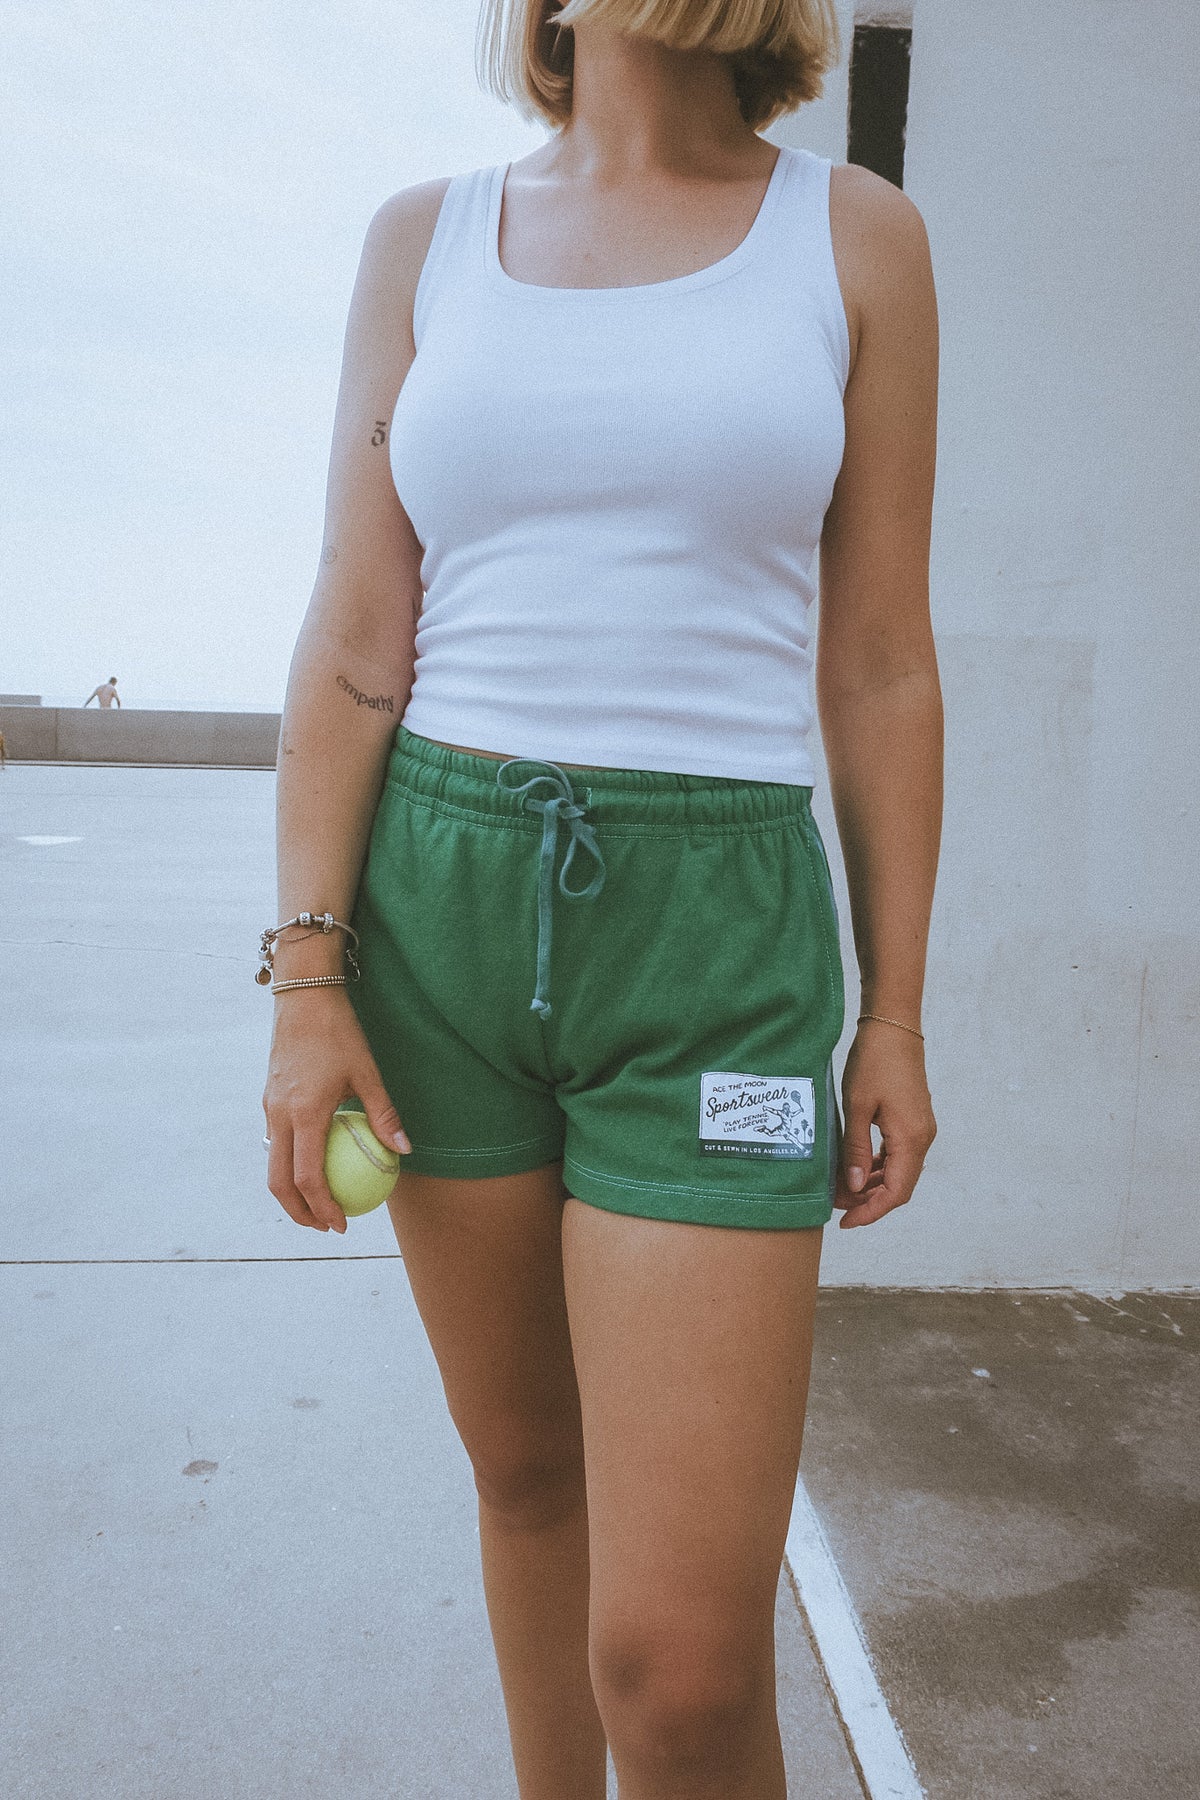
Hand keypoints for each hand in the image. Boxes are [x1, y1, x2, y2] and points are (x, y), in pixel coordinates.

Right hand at [262, 989, 410, 1234]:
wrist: (303, 997)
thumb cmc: (340, 1032)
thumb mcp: (368, 1072)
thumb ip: (384, 1115)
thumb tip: (405, 1151)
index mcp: (303, 1113)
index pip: (307, 1178)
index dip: (322, 1208)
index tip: (341, 1225)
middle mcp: (279, 1115)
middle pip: (278, 1182)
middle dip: (299, 1213)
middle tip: (325, 1227)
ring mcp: (269, 1108)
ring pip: (272, 1163)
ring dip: (291, 1191)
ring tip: (319, 1204)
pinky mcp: (268, 1099)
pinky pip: (275, 1142)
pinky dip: (290, 1163)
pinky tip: (314, 1163)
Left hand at [834, 1022, 935, 1228]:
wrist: (893, 1028)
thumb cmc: (873, 1062)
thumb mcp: (857, 1107)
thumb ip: (854, 1149)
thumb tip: (852, 1186)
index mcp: (911, 1139)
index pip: (895, 1193)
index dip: (871, 1212)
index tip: (845, 1222)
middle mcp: (922, 1138)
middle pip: (899, 1186)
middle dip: (868, 1201)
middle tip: (836, 1206)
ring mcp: (920, 1129)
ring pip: (898, 1171)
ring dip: (871, 1184)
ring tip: (840, 1188)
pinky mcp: (913, 1121)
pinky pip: (897, 1154)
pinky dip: (877, 1166)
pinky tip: (855, 1166)